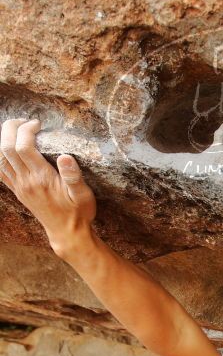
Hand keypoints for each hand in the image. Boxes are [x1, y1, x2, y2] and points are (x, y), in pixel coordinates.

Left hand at [0, 118, 96, 251]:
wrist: (67, 233)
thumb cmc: (78, 212)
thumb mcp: (83, 195)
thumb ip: (74, 176)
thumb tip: (66, 156)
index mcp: (42, 179)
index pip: (23, 147)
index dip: (27, 130)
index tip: (39, 125)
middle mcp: (26, 181)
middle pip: (6, 148)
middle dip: (12, 128)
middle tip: (26, 122)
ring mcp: (19, 186)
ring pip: (0, 157)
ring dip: (4, 139)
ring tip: (17, 130)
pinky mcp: (17, 190)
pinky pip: (0, 169)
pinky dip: (0, 154)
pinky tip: (10, 148)